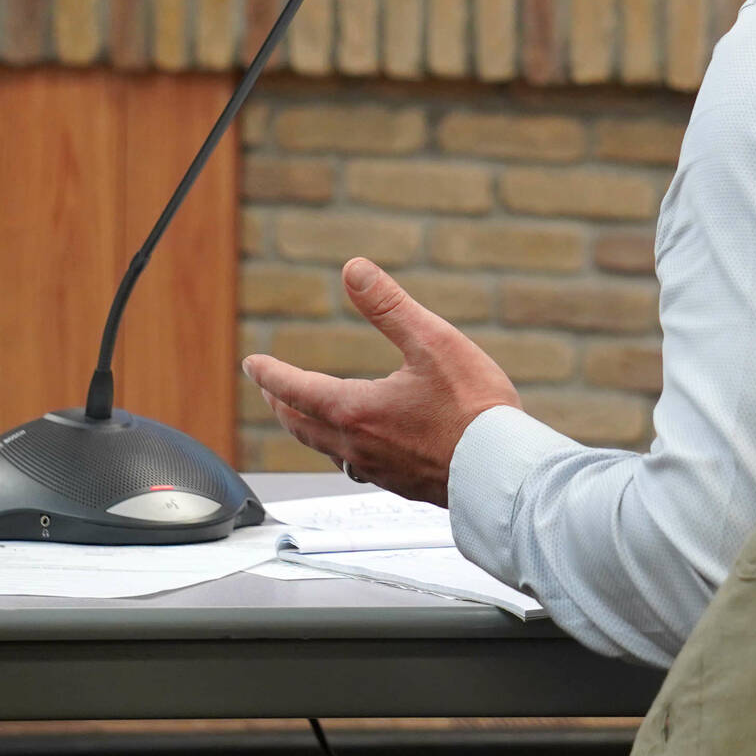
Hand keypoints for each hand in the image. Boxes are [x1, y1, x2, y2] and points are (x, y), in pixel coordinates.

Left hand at [242, 257, 520, 505]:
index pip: (295, 390)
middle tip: (270, 391)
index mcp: (355, 410)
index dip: (270, 374)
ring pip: (326, 450)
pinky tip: (359, 450)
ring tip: (306, 418)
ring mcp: (379, 470)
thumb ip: (389, 306)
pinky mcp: (402, 485)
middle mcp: (358, 445)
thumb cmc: (474, 408)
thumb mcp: (432, 341)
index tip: (252, 364)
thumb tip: (354, 270)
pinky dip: (341, 450)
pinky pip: (356, 467)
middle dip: (281, 404)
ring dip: (307, 429)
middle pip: (302, 426)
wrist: (503, 470)